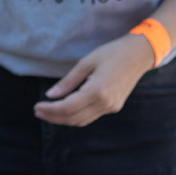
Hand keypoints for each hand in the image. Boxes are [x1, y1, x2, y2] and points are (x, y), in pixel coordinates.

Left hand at [34, 34, 154, 126]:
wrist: (138, 55)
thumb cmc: (111, 53)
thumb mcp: (86, 63)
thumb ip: (68, 82)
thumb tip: (50, 95)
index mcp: (97, 91)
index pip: (67, 108)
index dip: (50, 110)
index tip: (36, 107)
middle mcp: (105, 103)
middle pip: (73, 118)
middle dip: (54, 117)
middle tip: (38, 111)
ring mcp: (111, 107)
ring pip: (82, 120)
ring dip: (63, 119)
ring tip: (47, 113)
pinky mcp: (114, 107)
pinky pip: (90, 116)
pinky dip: (76, 116)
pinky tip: (65, 110)